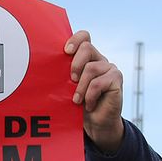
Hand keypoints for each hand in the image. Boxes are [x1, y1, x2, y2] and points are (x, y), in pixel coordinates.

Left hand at [66, 31, 123, 152]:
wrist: (96, 123)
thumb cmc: (79, 104)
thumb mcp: (67, 86)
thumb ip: (64, 74)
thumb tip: (44, 66)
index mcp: (87, 57)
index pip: (84, 37)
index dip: (75, 40)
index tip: (65, 52)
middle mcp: (100, 60)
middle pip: (87, 47)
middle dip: (75, 63)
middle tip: (70, 80)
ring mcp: (110, 69)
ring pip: (91, 68)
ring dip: (80, 86)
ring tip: (76, 100)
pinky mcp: (117, 80)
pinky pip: (99, 83)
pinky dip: (90, 95)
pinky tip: (88, 104)